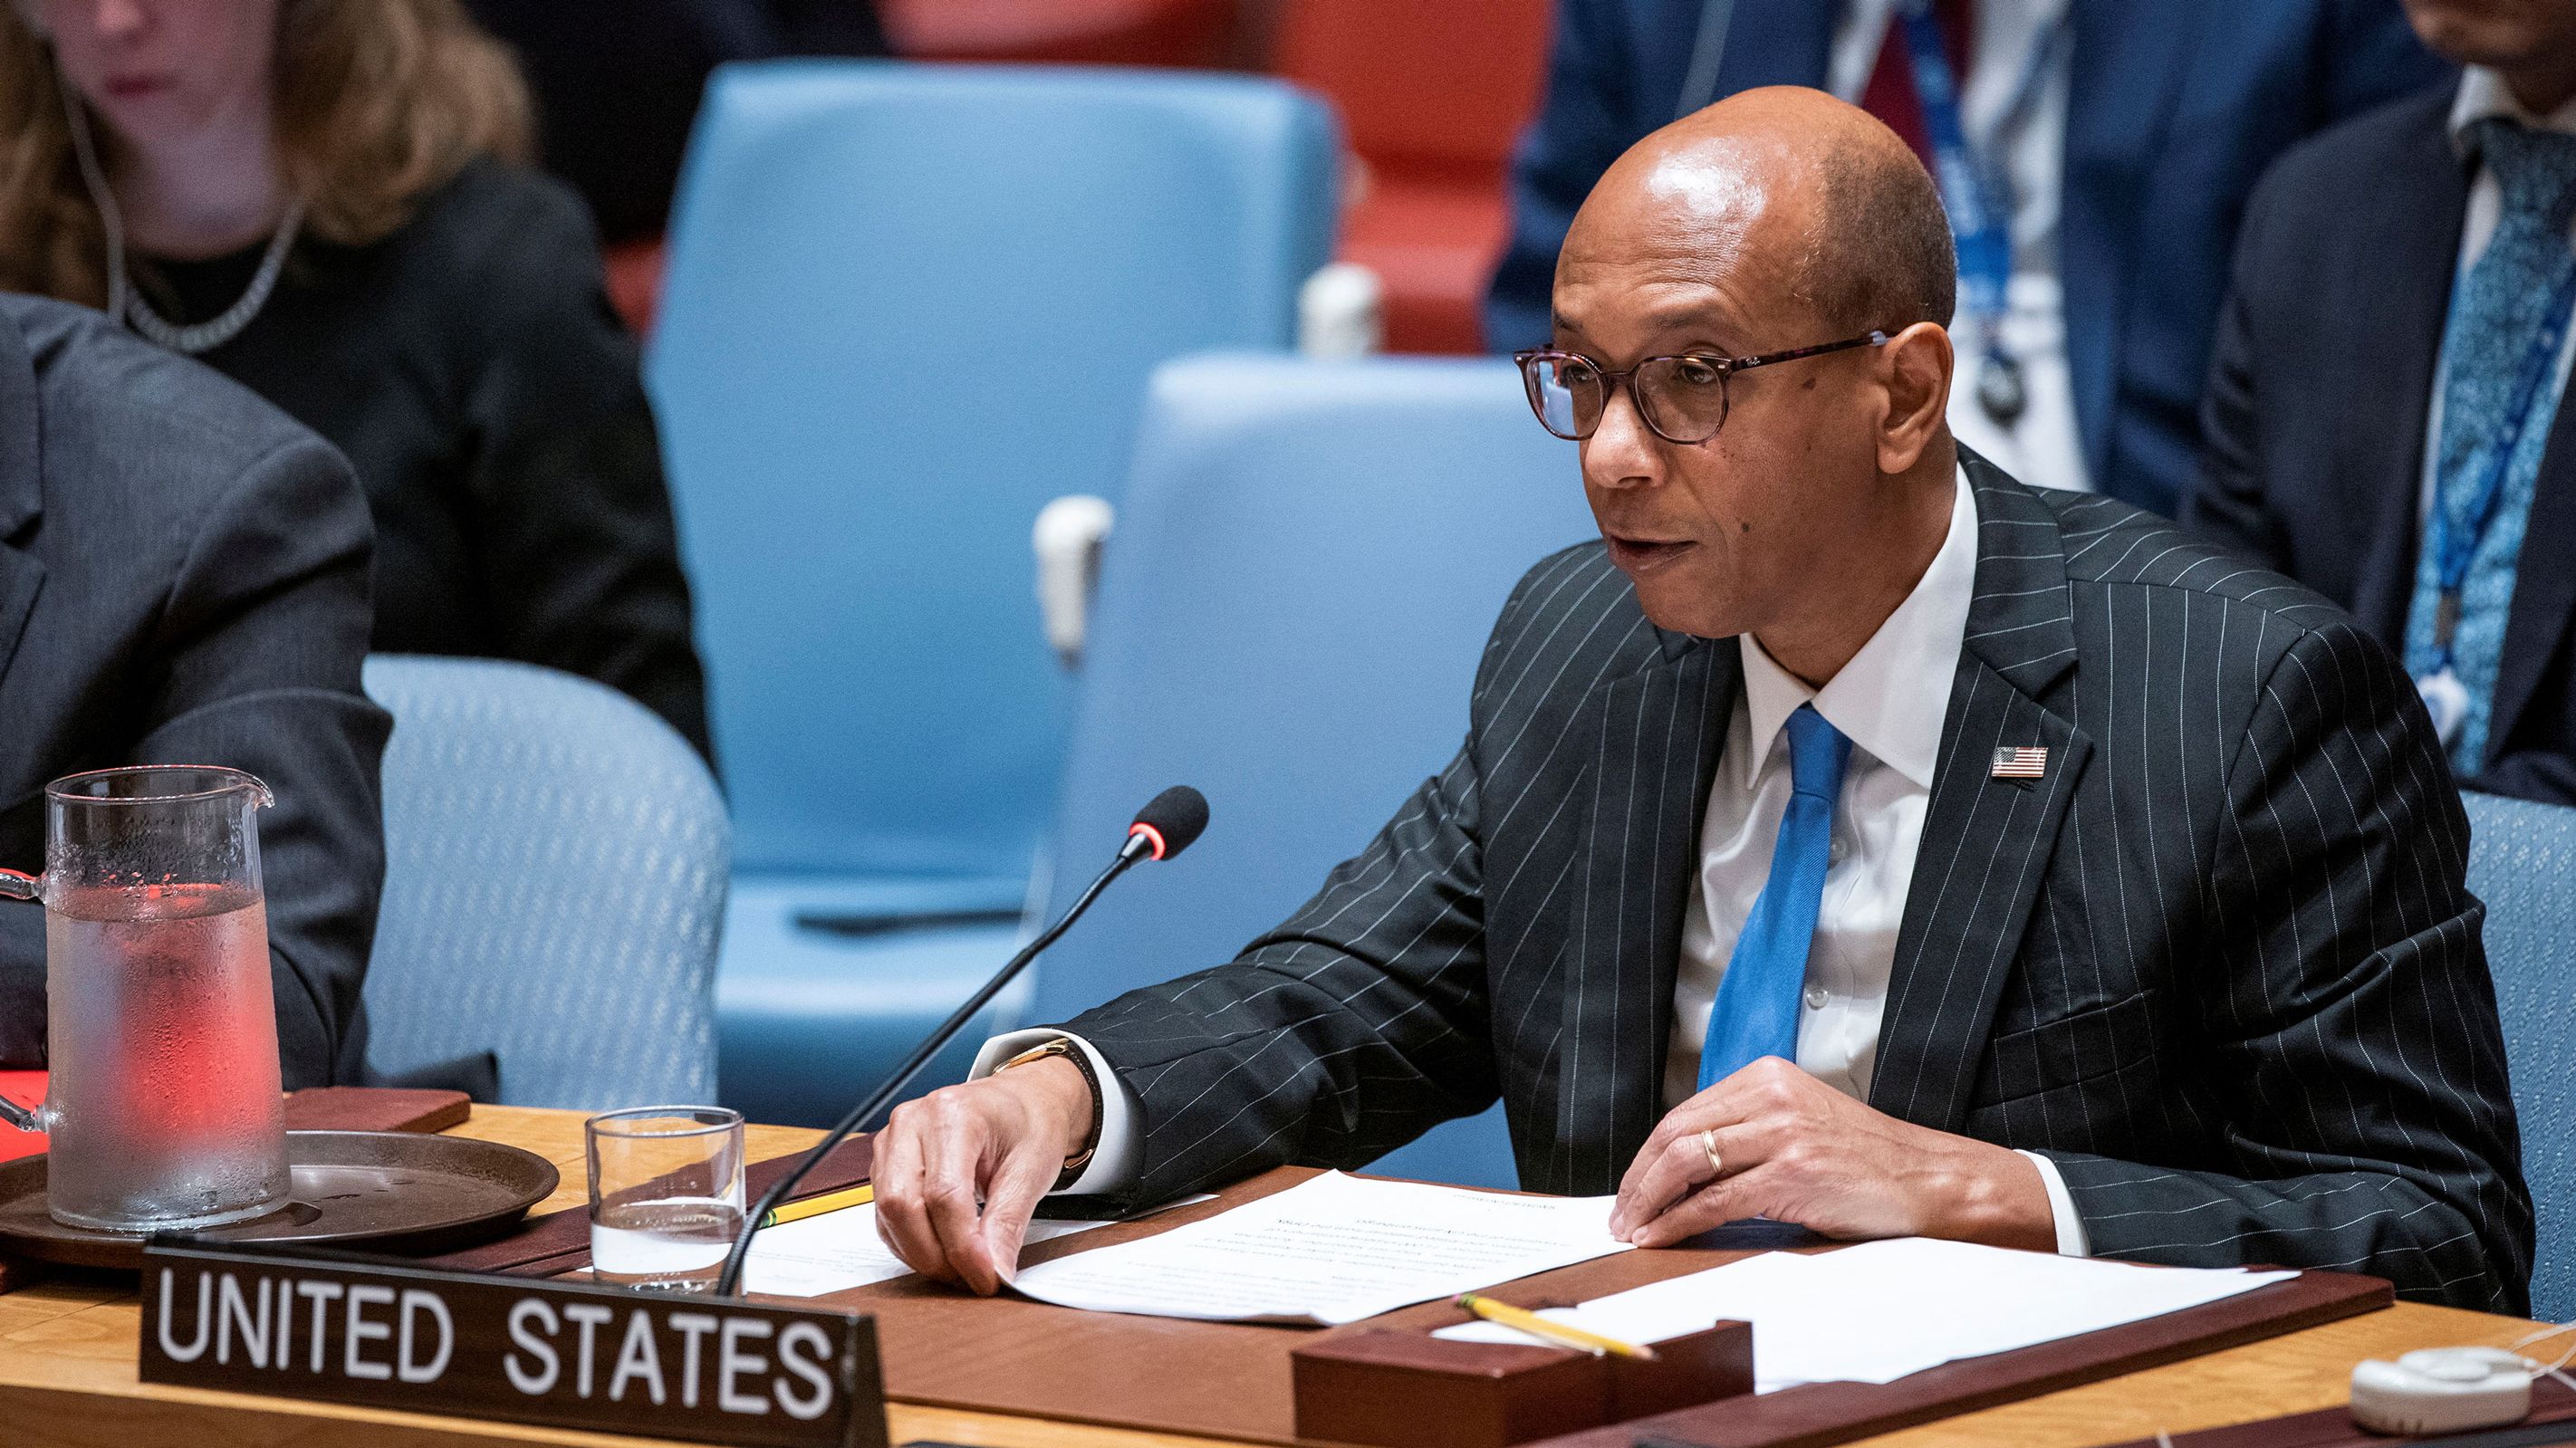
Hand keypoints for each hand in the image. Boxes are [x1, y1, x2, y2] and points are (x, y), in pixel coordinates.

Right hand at [871, 1056, 1093, 1293]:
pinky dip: (911, 1242)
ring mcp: (892, 1142)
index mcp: (952, 1114)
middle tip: (972, 1277)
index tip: (985, 1277)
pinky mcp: (886, 1164)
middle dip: (936, 1254)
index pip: (944, 1194)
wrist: (1021, 1100)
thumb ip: (1008, 1222)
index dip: (962, 1246)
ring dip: (921, 1252)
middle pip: (903, 1205)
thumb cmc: (1029, 1122)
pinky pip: (885, 1216)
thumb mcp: (1033, 1168)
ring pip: (888, 1214)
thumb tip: (994, 1270)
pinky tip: (942, 1250)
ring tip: (961, 1266)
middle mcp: (912, 1123)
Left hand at [1607, 1057, 2053, 1250]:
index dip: (1647, 1155)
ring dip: (1648, 1202)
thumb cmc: (1866, 1163)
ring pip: (1686, 1163)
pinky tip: (1661, 1237)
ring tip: (1632, 1230)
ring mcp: (1781, 1132)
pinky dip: (1678, 1222)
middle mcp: (1770, 1096)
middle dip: (1638, 1180)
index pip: (1684, 1113)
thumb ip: (1747, 1134)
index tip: (1631, 1187)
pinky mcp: (1791, 1172)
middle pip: (1675, 1134)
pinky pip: (1714, 1200)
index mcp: (1767, 1077)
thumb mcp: (1801, 1125)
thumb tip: (1680, 1173)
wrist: (1928, 1180)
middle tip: (1619, 1214)